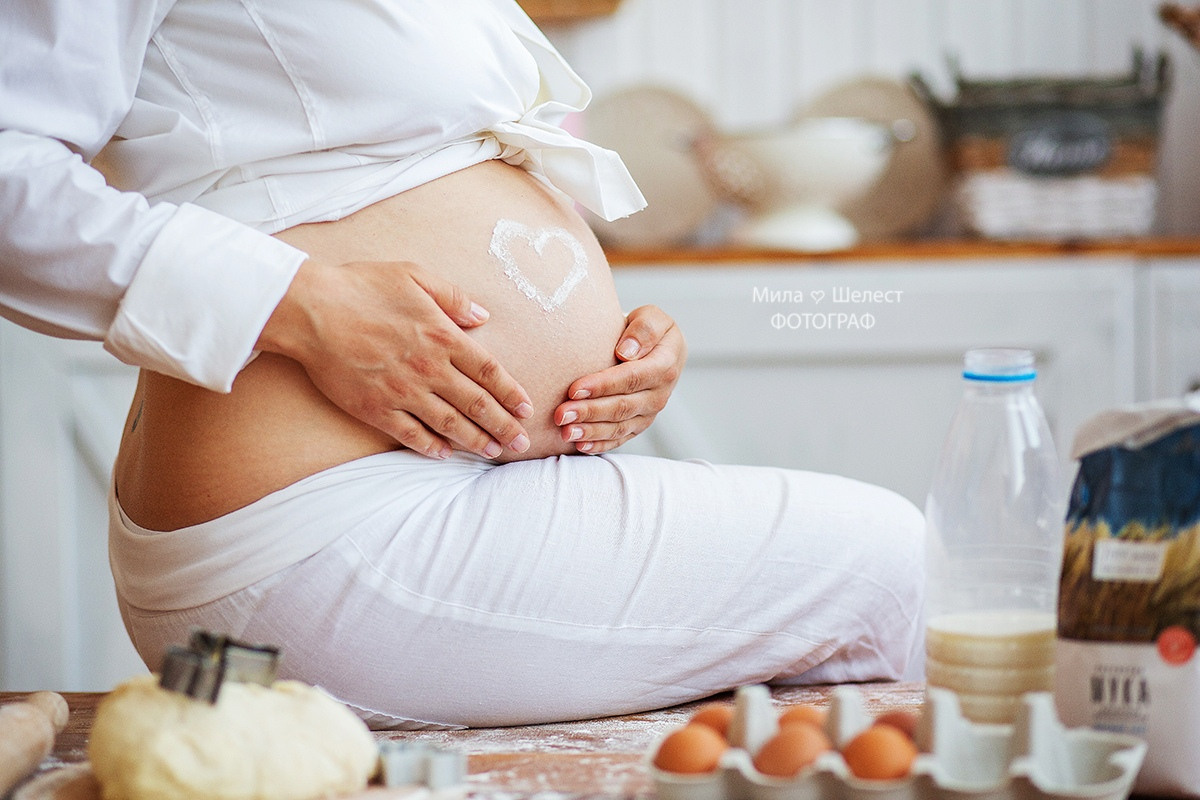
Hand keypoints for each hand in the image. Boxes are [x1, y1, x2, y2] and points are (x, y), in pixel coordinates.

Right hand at [257, 257, 532, 458]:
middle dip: (504, 426)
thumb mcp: (414, 275)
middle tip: (522, 443)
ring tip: (494, 452)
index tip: (527, 408)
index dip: (512, 393)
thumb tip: (483, 317)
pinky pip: (411, 434)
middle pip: (477, 404)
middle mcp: (429, 368)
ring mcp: (402, 392)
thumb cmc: (361, 286)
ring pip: (449, 424)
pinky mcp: (375, 408)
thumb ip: (454, 298)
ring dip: (476, 441)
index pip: (490, 372)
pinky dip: (431, 447)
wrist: (310, 310)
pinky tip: (445, 454)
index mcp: (442, 336)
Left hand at [554, 305, 685, 453]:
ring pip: (620, 426)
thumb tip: (626, 352)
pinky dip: (600, 444)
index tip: (574, 388)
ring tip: (564, 432)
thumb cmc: (646, 330)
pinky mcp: (639, 424)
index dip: (603, 385)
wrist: (654, 348)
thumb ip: (644, 329)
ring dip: (591, 431)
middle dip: (590, 412)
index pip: (632, 377)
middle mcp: (660, 393)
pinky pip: (620, 438)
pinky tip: (579, 446)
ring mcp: (649, 413)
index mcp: (665, 365)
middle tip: (560, 414)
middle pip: (623, 406)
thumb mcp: (651, 317)